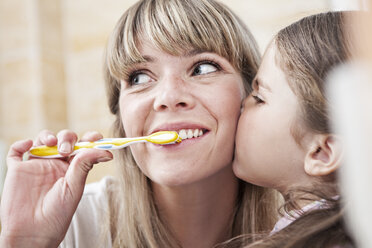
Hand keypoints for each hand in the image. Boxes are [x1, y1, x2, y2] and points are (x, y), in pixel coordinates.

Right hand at [0, 130, 112, 247]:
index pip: (82, 147)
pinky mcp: (18, 170)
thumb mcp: (74, 188)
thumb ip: (84, 166)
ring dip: (48, 136)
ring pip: (43, 140)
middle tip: (67, 149)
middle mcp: (56, 164)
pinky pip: (16, 150)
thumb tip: (106, 151)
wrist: (33, 232)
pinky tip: (28, 145)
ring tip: (52, 144)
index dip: (89, 139)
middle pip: (64, 139)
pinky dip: (22, 143)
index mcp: (72, 168)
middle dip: (67, 138)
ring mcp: (37, 165)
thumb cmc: (57, 215)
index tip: (97, 137)